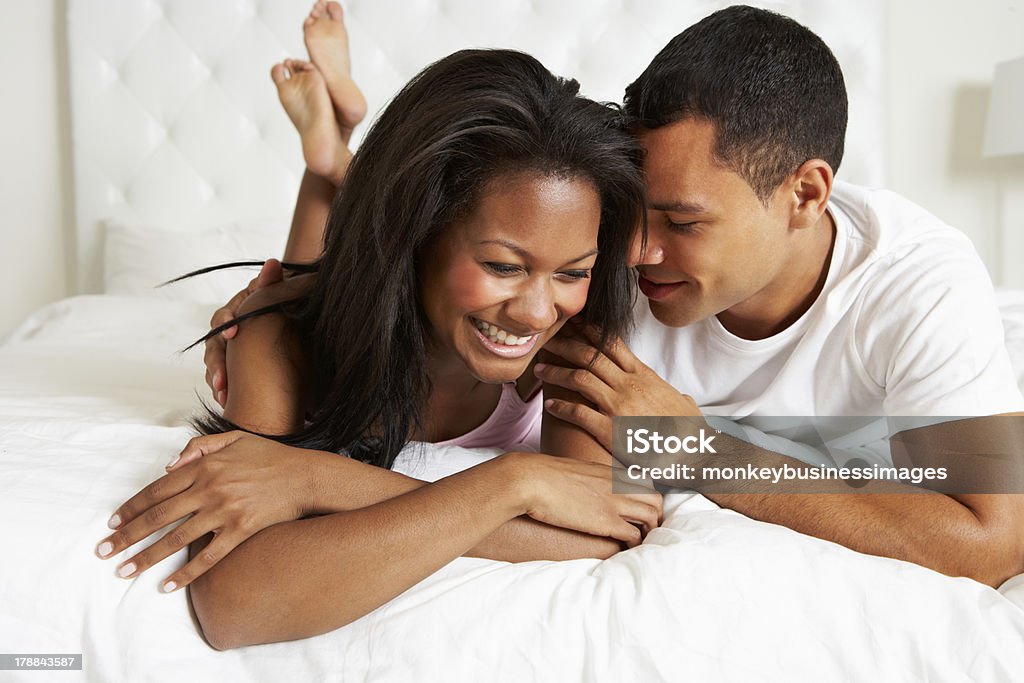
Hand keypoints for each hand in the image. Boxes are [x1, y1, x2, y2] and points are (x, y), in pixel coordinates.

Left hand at [95, 431, 328, 591]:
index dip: (132, 508)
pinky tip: (167, 586)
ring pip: (177, 538)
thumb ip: (199, 447)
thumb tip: (168, 467)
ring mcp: (225, 511)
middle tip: (104, 552)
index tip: (113, 524)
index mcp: (205, 466)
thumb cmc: (271, 457)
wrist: (306, 476)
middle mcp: (210, 488)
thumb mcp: (235, 439)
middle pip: (158, 516)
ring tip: (124, 571)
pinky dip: (186, 573)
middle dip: (127, 536)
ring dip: (147, 557)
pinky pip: (208, 556)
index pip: (157, 489)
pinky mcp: (241, 530)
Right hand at [205, 259, 283, 405]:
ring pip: (215, 363)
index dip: (228, 322)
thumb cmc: (290, 309)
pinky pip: (221, 378)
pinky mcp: (235, 367)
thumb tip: (273, 262)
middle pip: (214, 344)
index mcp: (240, 310)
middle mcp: (231, 328)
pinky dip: (223, 389)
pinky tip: (227, 401)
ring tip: (224, 395)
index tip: (234, 333)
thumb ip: (274, 284)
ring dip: (217, 378)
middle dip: (217, 363)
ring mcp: (231, 349)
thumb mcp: (281, 299)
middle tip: (223, 380)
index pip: (225, 316)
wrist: (302, 329)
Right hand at [502, 452, 662, 546]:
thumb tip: (581, 488)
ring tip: (639, 542)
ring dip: (649, 531)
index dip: (647, 500)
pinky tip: (625, 548)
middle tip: (645, 530)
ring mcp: (613, 501)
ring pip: (651, 516)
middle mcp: (617, 484)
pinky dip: (634, 543)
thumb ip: (586, 478)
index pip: (644, 482)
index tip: (640, 513)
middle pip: (655, 498)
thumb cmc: (542, 475)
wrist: (530, 479)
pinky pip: (634, 534)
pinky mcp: (605, 520)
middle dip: (656, 516)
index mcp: (608, 471)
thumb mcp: (572, 470)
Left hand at [534, 325, 701, 450]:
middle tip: (547, 342)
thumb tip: (683, 398)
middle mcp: (630, 385)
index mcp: (645, 376)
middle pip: (589, 356)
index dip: (589, 331)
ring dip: (556, 373)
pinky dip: (561, 407)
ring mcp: (619, 406)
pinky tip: (550, 406)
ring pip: (580, 379)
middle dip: (564, 345)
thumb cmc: (691, 434)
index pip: (613, 345)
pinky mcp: (610, 430)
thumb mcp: (688, 408)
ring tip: (539, 371)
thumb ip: (679, 398)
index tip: (573, 324)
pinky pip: (579, 413)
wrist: (696, 457)